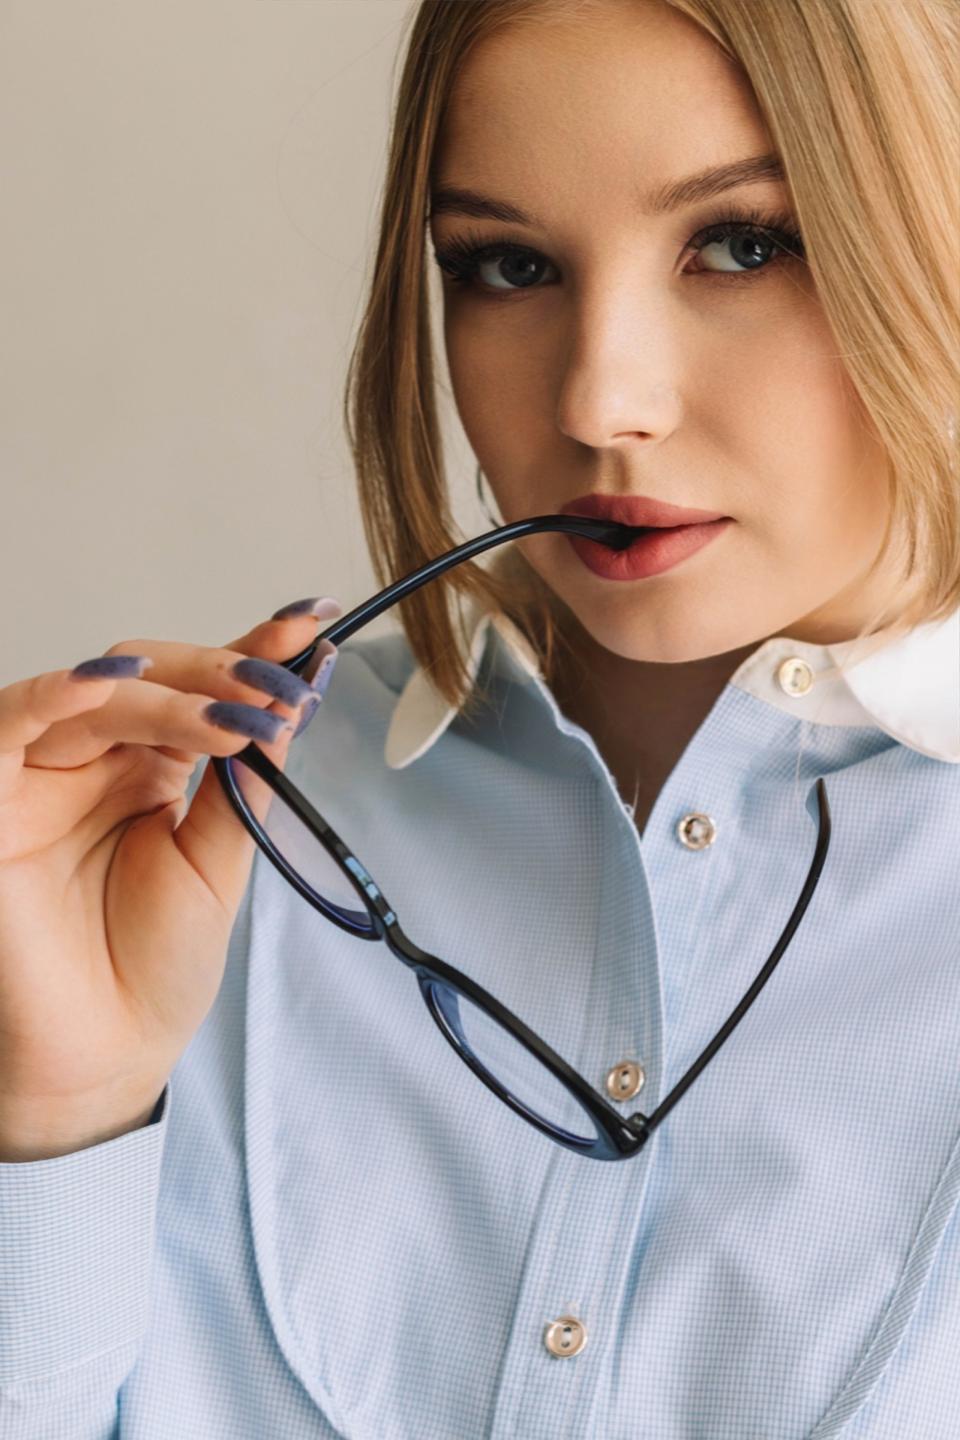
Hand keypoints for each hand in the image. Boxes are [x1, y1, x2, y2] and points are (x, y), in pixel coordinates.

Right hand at [0, 599, 338, 1159]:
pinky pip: (9, 727)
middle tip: (283, 678)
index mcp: (148, 768)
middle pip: (150, 677)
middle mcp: (93, 760)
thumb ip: (244, 781)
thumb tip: (293, 700)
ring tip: (238, 701)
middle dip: (222, 670)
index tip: (314, 623)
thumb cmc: (153, 967)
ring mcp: (40, 776)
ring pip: (96, 693)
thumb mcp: (218, 862)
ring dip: (170, 687)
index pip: (198, 690)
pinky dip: (58, 695)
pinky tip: (117, 678)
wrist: (104, 1056)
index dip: (251, 652)